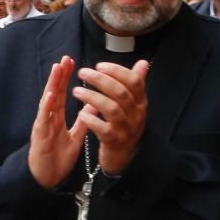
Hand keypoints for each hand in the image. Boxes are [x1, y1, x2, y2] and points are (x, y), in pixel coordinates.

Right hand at [28, 56, 86, 188]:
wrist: (47, 178)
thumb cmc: (58, 158)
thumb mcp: (75, 138)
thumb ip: (83, 122)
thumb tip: (94, 106)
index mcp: (57, 117)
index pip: (61, 93)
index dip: (66, 78)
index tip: (71, 62)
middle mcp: (49, 118)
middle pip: (54, 92)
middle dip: (59, 75)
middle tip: (65, 58)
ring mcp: (43, 125)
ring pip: (47, 101)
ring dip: (52, 84)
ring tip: (57, 68)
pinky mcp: (40, 135)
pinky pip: (43, 118)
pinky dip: (46, 106)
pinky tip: (50, 94)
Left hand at [73, 60, 149, 175]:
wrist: (123, 156)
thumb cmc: (124, 125)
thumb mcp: (133, 105)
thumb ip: (135, 84)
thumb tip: (143, 63)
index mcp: (141, 103)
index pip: (134, 81)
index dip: (117, 71)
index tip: (99, 65)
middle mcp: (136, 115)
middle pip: (120, 92)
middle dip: (100, 80)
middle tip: (83, 73)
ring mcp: (126, 129)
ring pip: (111, 109)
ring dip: (92, 97)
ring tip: (76, 91)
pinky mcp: (115, 142)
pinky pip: (103, 129)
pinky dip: (91, 119)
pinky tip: (81, 112)